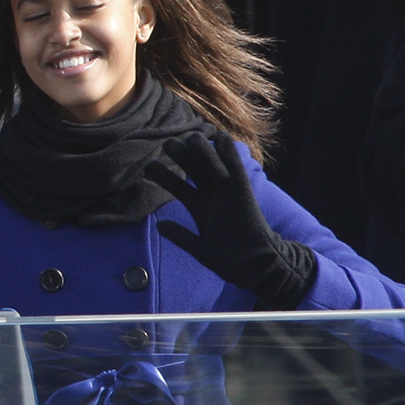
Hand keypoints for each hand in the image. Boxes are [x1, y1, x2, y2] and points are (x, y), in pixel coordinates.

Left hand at [144, 131, 317, 307]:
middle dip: (181, 157)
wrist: (256, 267)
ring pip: (211, 167)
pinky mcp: (244, 193)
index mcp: (201, 209)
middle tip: (166, 143)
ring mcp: (228, 194)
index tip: (148, 166)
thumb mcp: (201, 249)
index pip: (180, 187)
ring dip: (201, 151)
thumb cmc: (230, 260)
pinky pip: (236, 170)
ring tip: (187, 137)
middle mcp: (213, 197)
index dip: (166, 176)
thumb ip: (181, 237)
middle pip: (194, 171)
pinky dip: (230, 155)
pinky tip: (221, 138)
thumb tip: (161, 226)